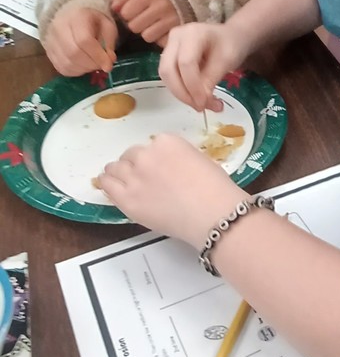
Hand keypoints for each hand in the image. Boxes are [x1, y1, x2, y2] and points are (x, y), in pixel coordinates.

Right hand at [44, 6, 116, 75]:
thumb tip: (109, 62)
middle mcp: (59, 27)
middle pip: (74, 53)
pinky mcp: (48, 52)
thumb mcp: (107, 25)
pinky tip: (83, 65)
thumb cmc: (93, 21)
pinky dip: (75, 71)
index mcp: (76, 17)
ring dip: (84, 69)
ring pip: (67, 63)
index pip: (84, 40)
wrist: (72, 15)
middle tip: (101, 65)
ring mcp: (50, 41)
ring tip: (93, 64)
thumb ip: (109, 43)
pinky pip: (61, 68)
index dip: (98, 56)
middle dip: (91, 64)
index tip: (109, 65)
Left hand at [99, 134, 245, 245]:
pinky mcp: (126, 198)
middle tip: (142, 177)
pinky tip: (108, 184)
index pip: (151, 145)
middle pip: (131, 155)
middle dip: (136, 164)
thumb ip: (178, 157)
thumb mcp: (200, 160)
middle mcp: (147, 155)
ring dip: (119, 172)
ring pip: (115, 168)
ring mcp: (134, 177)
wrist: (213, 214)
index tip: (157, 167)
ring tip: (121, 180)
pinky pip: (107, 184)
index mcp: (167, 142)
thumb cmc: (215, 190)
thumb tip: (170, 165)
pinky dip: (107, 183)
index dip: (153, 157)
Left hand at [112, 0, 180, 44]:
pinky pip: (159, 43)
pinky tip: (161, 31)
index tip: (133, 12)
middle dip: (136, 25)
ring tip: (152, 26)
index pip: (126, 12)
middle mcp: (162, 6)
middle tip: (143, 20)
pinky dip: (159, 39)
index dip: (127, 14)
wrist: (184, 1)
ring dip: (147, 33)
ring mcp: (172, 21)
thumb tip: (114, 7)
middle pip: (134, 26)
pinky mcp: (177, 33)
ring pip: (147, 36)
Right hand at [159, 23, 247, 111]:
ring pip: (166, 76)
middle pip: (168, 70)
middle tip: (200, 107)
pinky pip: (170, 76)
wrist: (230, 37)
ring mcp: (170, 45)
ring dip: (182, 94)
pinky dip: (181, 90)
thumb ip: (211, 80)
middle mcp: (176, 36)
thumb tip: (199, 100)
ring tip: (202, 104)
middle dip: (182, 93)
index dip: (193, 87)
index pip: (186, 63)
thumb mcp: (226, 62)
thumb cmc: (231, 45)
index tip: (204, 103)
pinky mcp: (169, 55)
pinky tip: (197, 97)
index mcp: (192, 33)